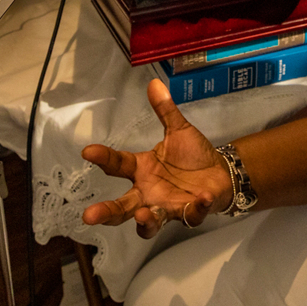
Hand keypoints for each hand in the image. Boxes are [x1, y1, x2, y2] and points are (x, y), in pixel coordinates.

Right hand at [80, 79, 232, 238]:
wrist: (219, 173)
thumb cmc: (192, 156)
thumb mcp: (178, 130)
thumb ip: (165, 110)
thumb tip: (154, 83)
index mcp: (141, 170)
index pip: (117, 165)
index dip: (102, 158)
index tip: (87, 151)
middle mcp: (148, 193)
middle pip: (122, 207)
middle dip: (106, 212)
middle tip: (89, 215)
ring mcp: (166, 206)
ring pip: (148, 222)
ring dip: (145, 221)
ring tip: (142, 214)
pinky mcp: (189, 213)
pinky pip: (189, 215)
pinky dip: (194, 208)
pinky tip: (199, 198)